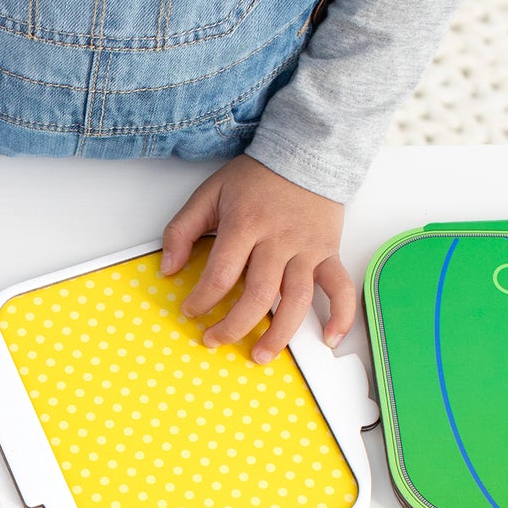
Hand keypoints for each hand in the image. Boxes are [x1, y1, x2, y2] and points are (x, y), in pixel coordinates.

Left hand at [160, 155, 355, 363]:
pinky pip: (340, 288)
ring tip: (259, 355)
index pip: (222, 274)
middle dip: (233, 325)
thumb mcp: (209, 194)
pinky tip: (328, 338)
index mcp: (245, 225)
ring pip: (296, 300)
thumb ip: (182, 230)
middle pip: (257, 295)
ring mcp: (307, 250)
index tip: (191, 311)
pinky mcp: (328, 253)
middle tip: (214, 340)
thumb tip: (167, 268)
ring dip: (278, 334)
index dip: (203, 299)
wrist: (306, 152)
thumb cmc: (256, 177)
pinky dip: (340, 316)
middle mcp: (278, 241)